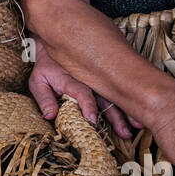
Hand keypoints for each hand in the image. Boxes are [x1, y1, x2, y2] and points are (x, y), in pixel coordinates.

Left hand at [27, 38, 142, 138]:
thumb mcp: (38, 80)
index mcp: (72, 78)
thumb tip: (50, 116)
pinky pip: (117, 95)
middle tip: (124, 132)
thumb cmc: (46, 66)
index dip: (87, 105)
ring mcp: (98, 81)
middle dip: (115, 116)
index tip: (92, 119)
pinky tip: (137, 116)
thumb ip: (44, 98)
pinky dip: (127, 105)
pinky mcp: (103, 83)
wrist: (56, 43)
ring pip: (114, 97)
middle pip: (104, 98)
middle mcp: (89, 80)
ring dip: (125, 113)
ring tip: (135, 127)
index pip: (81, 92)